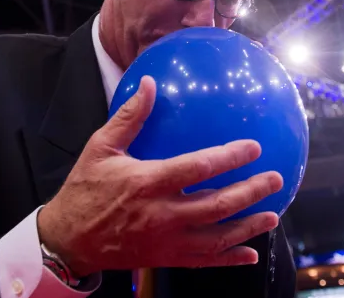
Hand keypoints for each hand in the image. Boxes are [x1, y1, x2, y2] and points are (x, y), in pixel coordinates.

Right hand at [37, 76, 282, 275]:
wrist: (68, 240)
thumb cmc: (85, 189)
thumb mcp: (100, 147)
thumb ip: (129, 116)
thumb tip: (149, 83)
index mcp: (147, 182)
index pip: (198, 169)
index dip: (229, 158)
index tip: (253, 147)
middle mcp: (161, 214)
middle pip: (216, 205)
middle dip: (250, 192)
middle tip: (275, 179)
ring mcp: (165, 240)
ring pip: (216, 237)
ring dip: (248, 227)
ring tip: (273, 215)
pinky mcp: (165, 258)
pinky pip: (203, 262)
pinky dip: (230, 258)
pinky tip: (251, 253)